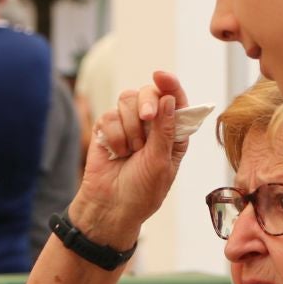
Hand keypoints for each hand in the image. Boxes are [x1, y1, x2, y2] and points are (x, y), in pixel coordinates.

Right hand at [70, 71, 193, 250]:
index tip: (161, 76)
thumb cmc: (141, 191)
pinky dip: (114, 135)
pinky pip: (109, 115)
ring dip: (130, 127)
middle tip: (146, 118)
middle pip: (149, 93)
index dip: (171, 85)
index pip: (175, 100)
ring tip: (130, 151)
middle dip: (147, 103)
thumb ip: (165, 130)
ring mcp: (128, 125)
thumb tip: (168, 98)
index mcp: (172, 133)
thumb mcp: (161, 162)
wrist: (110, 207)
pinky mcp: (107, 129)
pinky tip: (116, 153)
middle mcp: (152, 125)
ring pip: (127, 100)